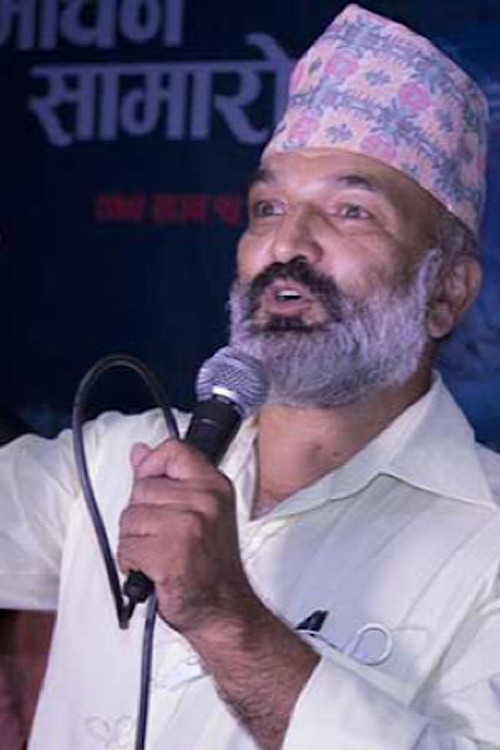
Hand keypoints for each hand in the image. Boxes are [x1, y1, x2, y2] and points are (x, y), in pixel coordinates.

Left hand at [117, 439, 256, 634]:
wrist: (223, 609)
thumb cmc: (209, 564)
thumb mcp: (199, 511)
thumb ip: (166, 478)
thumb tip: (138, 451)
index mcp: (214, 486)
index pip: (173, 449)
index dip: (152, 467)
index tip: (154, 490)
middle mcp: (205, 501)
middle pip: (141, 488)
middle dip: (141, 516)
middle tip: (164, 537)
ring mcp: (188, 526)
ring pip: (129, 518)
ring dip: (134, 542)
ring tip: (159, 554)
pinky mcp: (170, 553)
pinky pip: (126, 547)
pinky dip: (131, 563)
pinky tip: (152, 570)